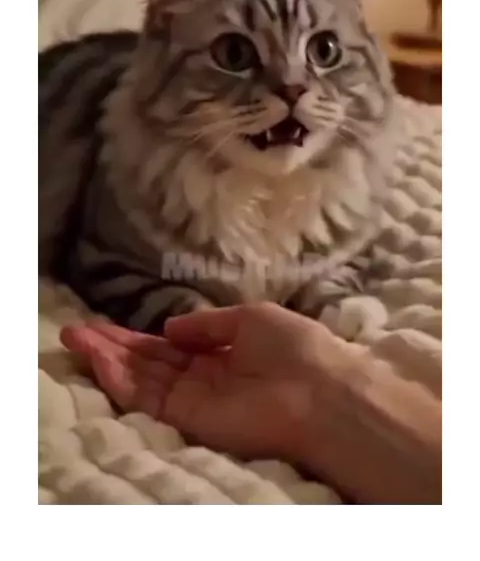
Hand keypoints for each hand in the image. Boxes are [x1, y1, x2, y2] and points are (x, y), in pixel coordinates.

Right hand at [61, 302, 356, 462]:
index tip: (106, 323)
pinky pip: (148, 399)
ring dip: (107, 359)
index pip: (171, 345)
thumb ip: (208, 324)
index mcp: (223, 353)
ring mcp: (195, 399)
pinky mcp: (189, 418)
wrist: (320, 393)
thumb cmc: (295, 347)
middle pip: (149, 362)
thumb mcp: (251, 318)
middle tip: (76, 329)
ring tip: (75, 338)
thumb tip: (168, 326)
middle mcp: (204, 377)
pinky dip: (120, 381)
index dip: (138, 334)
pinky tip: (99, 360)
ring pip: (142, 378)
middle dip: (113, 346)